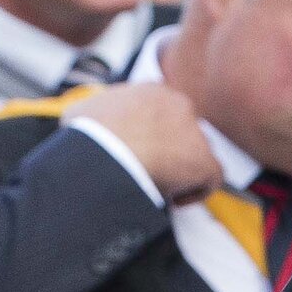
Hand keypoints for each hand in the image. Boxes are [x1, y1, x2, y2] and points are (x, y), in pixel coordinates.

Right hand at [62, 84, 219, 202]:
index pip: (164, 110)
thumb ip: (91, 113)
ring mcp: (195, 132)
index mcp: (152, 91)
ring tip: (160, 187)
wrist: (104, 155)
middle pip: (184, 130)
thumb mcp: (80, 113)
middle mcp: (179, 105)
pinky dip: (195, 191)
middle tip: (151, 169)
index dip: (154, 132)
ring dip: (182, 170)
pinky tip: (173, 201)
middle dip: (171, 149)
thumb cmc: (87, 137)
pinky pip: (211, 177)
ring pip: (197, 152)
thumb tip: (80, 123)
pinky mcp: (204, 161)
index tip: (139, 151)